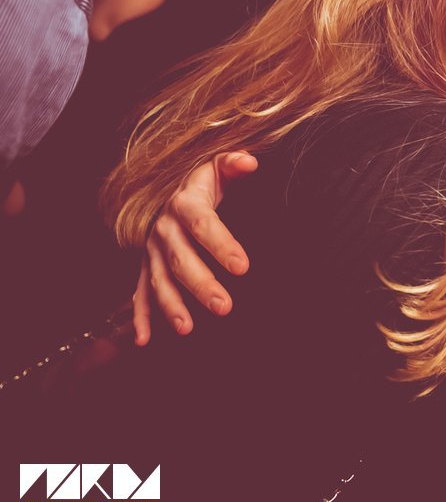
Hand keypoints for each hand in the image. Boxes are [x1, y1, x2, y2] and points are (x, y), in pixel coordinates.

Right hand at [133, 151, 257, 344]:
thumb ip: (232, 163)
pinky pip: (139, 293)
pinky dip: (140, 317)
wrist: (166, 187)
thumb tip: (250, 161)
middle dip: (201, 284)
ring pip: (159, 280)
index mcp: (185, 204)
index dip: (222, 245)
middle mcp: (164, 229)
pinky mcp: (145, 266)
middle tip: (224, 306)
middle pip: (181, 259)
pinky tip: (143, 340)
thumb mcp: (214, 167)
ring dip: (171, 305)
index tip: (243, 266)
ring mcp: (151, 250)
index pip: (204, 225)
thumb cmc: (200, 180)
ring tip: (187, 329)